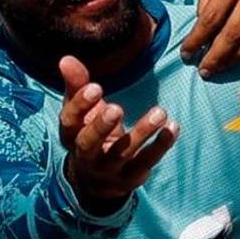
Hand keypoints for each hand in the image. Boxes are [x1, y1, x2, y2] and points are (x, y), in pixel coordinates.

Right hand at [57, 56, 178, 208]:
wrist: (97, 179)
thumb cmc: (88, 132)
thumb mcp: (81, 110)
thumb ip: (76, 84)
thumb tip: (66, 58)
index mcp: (70, 135)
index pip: (69, 121)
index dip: (80, 105)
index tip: (96, 87)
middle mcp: (85, 155)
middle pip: (89, 143)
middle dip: (101, 126)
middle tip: (117, 108)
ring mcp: (109, 169)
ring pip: (123, 153)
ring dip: (142, 132)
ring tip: (160, 112)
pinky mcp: (131, 177)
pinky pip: (147, 162)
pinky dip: (161, 145)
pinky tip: (173, 127)